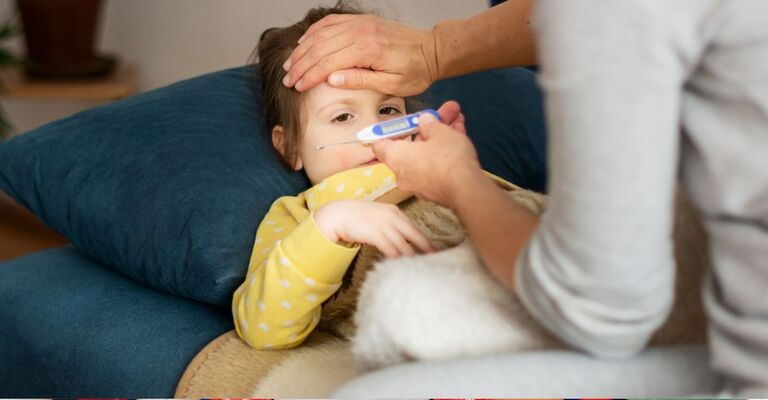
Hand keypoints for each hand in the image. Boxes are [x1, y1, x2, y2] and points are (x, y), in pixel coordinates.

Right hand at [282, 14, 437, 95]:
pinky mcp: (361, 21)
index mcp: (368, 50)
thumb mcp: (392, 84)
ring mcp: (360, 23)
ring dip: (303, 49)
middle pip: (320, 47)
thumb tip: (331, 79)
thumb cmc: (416, 71)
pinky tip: (304, 43)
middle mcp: (361, 32)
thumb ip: (360, 80)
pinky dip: (315, 32)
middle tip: (287, 79)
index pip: (328, 63)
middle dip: (300, 64)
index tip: (297, 87)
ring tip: (290, 64)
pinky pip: (331, 23)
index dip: (309, 76)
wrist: (431, 50)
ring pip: (322, 34)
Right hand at [314, 200, 434, 257]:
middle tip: (435, 259)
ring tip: (420, 267)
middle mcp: (392, 217)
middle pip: (414, 235)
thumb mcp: (378, 216)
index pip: (413, 227)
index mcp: (394, 212)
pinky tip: (402, 265)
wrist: (337, 214)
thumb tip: (401, 239)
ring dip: (412, 257)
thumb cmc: (357, 217)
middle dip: (425, 248)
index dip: (424, 240)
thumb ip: (390, 225)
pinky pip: (390, 248)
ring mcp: (383, 225)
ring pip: (403, 244)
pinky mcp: (374, 234)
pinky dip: (397, 257)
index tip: (434, 250)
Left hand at [373, 105, 483, 207]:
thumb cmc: (447, 160)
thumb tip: (424, 121)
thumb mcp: (438, 131)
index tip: (395, 123)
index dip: (387, 131)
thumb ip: (429, 123)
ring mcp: (419, 183)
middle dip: (427, 128)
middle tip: (440, 114)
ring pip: (427, 154)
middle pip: (411, 145)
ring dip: (440, 137)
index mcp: (395, 157)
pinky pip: (436, 165)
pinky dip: (445, 152)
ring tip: (456, 120)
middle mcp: (403, 173)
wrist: (466, 189)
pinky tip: (459, 134)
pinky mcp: (435, 189)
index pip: (380, 145)